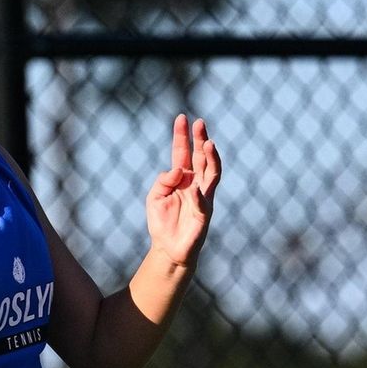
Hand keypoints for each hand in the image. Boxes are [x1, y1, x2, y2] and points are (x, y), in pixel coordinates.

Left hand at [146, 114, 221, 267]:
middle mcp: (195, 184)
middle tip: (199, 122)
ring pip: (212, 174)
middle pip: (201, 158)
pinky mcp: (204, 215)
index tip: (181, 118)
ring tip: (208, 143)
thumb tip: (178, 170)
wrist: (168, 249)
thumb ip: (163, 181)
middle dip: (201, 140)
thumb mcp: (154, 197)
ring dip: (211, 159)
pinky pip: (204, 203)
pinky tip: (194, 190)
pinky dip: (199, 196)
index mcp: (182, 178)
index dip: (182, 136)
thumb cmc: (162, 222)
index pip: (183, 153)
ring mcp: (203, 198)